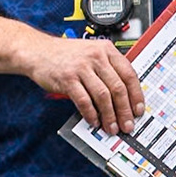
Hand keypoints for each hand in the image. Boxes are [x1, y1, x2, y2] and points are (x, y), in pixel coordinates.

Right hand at [21, 34, 144, 134]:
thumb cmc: (63, 54)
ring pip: (103, 96)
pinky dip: (90, 113)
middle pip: (118, 88)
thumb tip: (122, 97)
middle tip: (127, 124)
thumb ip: (107, 69)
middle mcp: (95, 57)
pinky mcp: (67, 79)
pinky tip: (93, 121)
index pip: (129, 74)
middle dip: (125, 110)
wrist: (37, 51)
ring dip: (109, 115)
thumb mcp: (90, 53)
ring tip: (111, 126)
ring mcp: (81, 68)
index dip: (136, 95)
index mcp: (106, 50)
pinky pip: (84, 100)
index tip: (138, 110)